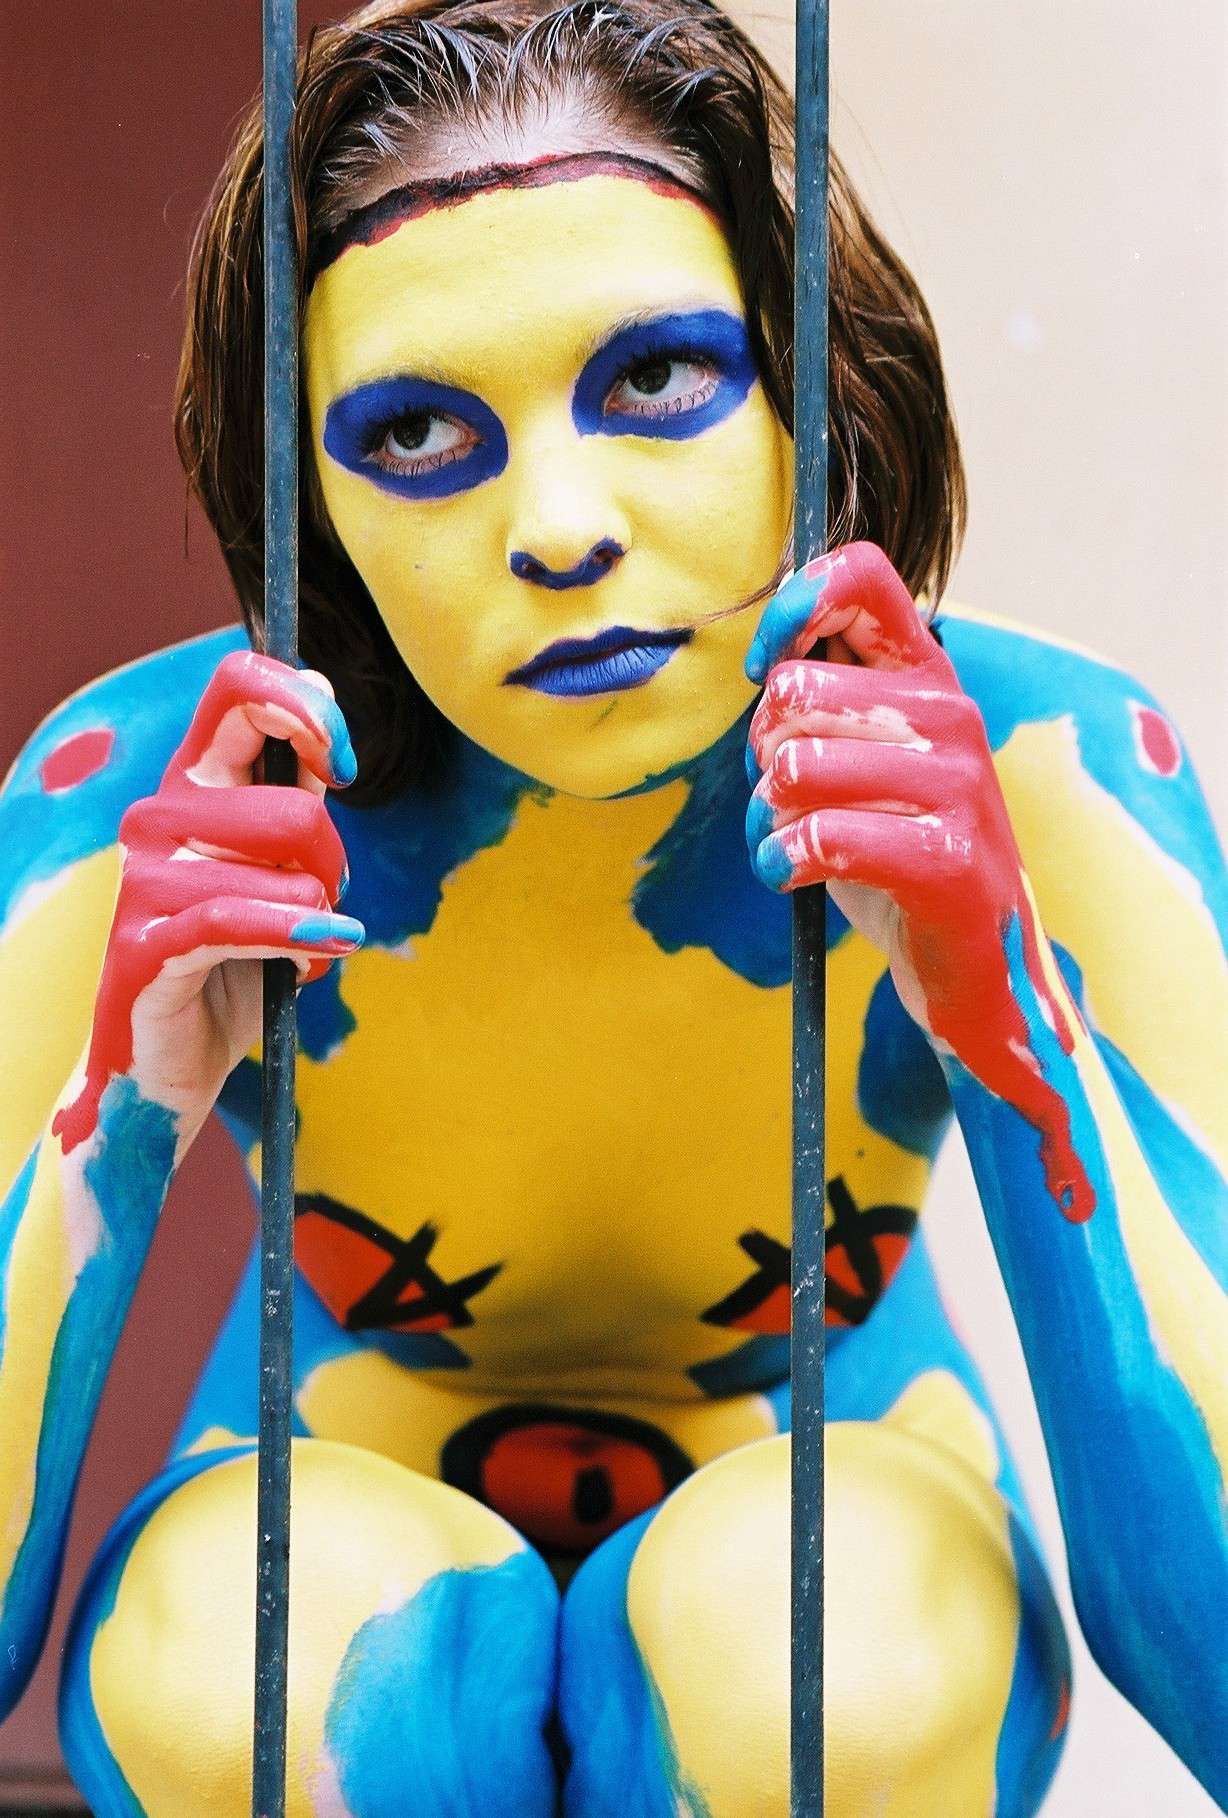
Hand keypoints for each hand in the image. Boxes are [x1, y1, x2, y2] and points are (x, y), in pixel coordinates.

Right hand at [53, 652, 362, 1155]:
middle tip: (322, 907)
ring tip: (302, 950)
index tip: (344, 767)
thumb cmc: (235, 965)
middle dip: (334, 868)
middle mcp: (157, 819)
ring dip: (318, 921)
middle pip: (295, 810)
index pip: (236, 688)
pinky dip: (296, 939)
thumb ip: (296, 789)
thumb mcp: (280, 868)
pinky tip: (322, 953)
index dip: (308, 712)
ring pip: (284, 875)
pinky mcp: (145, 946)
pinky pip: (238, 921)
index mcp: (191, 786)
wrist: (171, 1067)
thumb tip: (323, 686)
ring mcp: (143, 882)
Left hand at [744, 543, 1090, 1216]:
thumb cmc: (895, 851)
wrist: (972, 964)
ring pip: (793, 767)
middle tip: (784, 800)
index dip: (792, 609)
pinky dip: (780, 864)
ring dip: (763, 820)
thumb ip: (818, 700)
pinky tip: (792, 878)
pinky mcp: (945, 859)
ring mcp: (957, 785)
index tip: (765, 672)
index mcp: (927, 675)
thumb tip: (764, 666)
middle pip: (794, 690)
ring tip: (787, 845)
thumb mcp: (858, 758)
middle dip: (760, 754)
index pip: (863, 577)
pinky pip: (816, 837)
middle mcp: (951, 715)